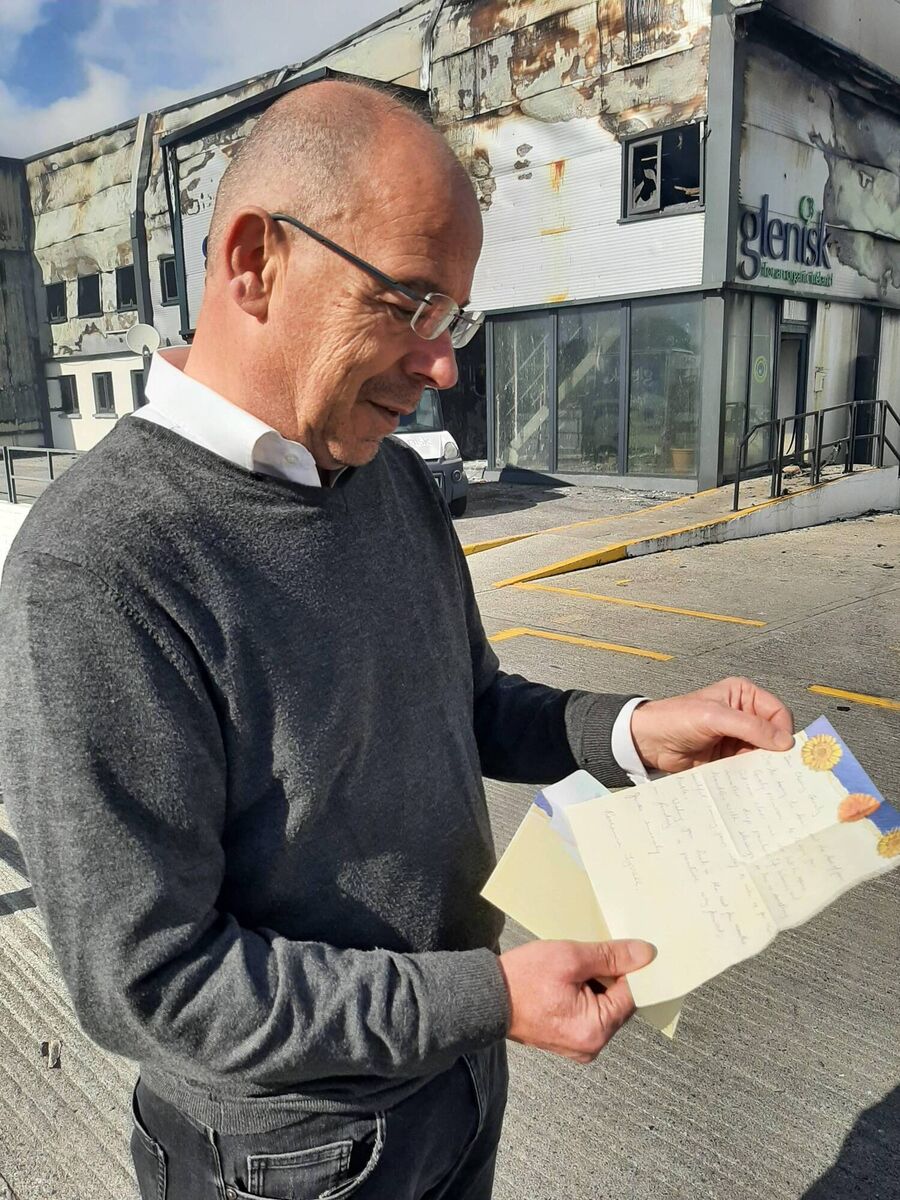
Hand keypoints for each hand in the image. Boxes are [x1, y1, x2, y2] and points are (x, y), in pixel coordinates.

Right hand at [498, 939, 655, 1062]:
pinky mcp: (567, 1040)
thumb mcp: (570, 957)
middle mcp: (591, 1046)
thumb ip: (610, 956)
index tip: (627, 949)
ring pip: (604, 1007)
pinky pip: (588, 1014)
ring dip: (597, 984)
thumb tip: (645, 954)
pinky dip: (585, 994)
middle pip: (619, 1003)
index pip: (632, 996)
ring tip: (576, 965)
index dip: (632, 970)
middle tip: (593, 953)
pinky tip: (570, 978)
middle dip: (611, 976)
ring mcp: (579, 1046)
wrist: (486, 997)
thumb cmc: (524, 978)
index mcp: (595, 1030)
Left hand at [630, 676, 793, 773]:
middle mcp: (744, 715)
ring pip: (762, 754)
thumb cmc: (677, 718)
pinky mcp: (729, 757)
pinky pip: (748, 767)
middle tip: (776, 769)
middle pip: (773, 736)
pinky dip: (750, 775)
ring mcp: (737, 737)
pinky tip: (748, 781)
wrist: (649, 741)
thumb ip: (750, 726)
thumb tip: (784, 741)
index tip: (782, 752)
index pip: (778, 713)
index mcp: (744, 695)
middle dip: (774, 752)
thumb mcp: (715, 717)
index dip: (782, 732)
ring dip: (761, 765)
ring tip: (760, 776)